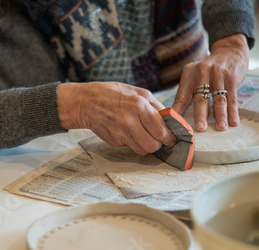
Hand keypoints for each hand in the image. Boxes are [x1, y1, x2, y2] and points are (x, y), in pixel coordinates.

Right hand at [58, 81, 175, 155]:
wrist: (85, 102)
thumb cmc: (111, 94)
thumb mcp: (137, 91)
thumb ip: (155, 105)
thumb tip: (171, 118)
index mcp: (139, 105)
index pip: (161, 130)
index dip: (170, 137)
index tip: (173, 138)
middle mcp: (129, 121)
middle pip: (153, 145)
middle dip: (160, 144)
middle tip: (160, 139)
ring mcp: (120, 133)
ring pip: (142, 150)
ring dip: (147, 145)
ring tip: (145, 136)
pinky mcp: (113, 141)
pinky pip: (130, 147)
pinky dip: (133, 142)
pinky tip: (128, 132)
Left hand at [172, 33, 249, 131]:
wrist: (229, 50)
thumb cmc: (209, 69)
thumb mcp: (194, 75)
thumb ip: (187, 92)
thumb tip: (177, 115)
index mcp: (189, 74)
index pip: (181, 96)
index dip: (179, 111)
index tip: (178, 125)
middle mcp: (202, 72)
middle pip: (200, 98)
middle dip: (200, 115)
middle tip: (200, 128)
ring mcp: (218, 74)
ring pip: (218, 98)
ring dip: (220, 115)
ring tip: (221, 127)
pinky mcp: (232, 77)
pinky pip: (232, 97)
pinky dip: (233, 110)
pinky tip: (233, 121)